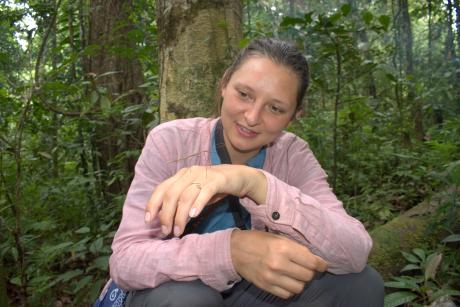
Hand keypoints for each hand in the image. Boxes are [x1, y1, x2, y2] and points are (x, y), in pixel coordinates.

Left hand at [144, 165, 266, 236]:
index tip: (149, 220)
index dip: (152, 204)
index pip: (161, 188)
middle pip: (171, 194)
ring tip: (178, 231)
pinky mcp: (217, 180)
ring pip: (186, 196)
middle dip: (166, 215)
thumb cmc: (213, 188)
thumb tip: (166, 221)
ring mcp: (203, 175)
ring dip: (180, 216)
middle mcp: (189, 173)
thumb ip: (181, 201)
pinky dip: (197, 204)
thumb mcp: (194, 192)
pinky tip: (193, 216)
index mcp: (180, 175)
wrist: (238, 176)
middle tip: (166, 231)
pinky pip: (204, 192)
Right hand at [230, 230, 327, 298]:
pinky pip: (287, 294)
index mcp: (283, 247)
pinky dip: (290, 289)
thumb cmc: (258, 240)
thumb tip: (314, 259)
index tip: (322, 265)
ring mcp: (272, 277)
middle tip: (306, 267)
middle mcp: (279, 264)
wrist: (235, 250)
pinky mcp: (266, 287)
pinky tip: (287, 281)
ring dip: (300, 282)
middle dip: (310, 272)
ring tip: (295, 275)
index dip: (320, 264)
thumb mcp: (277, 237)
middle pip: (307, 276)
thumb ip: (295, 248)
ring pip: (299, 287)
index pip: (311, 262)